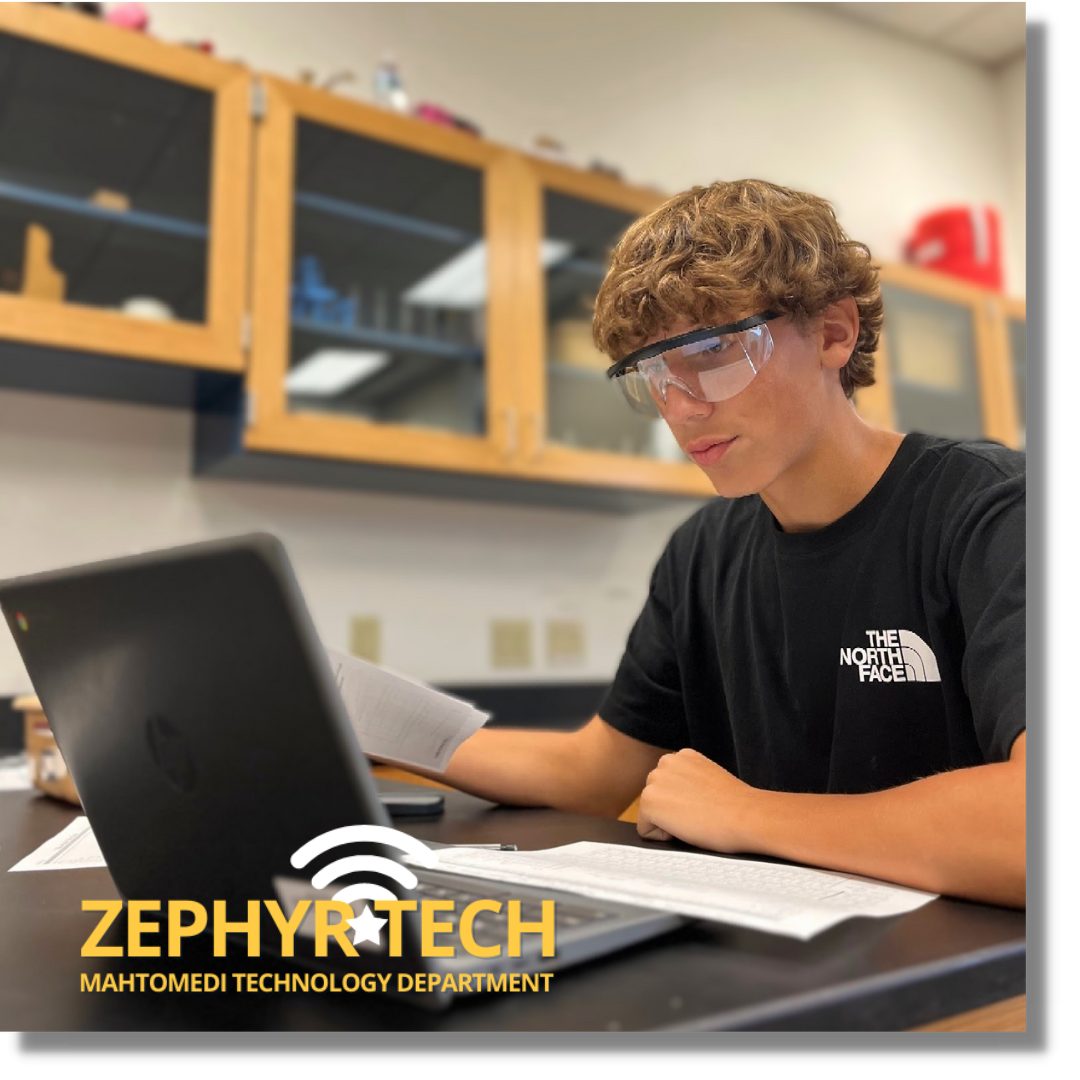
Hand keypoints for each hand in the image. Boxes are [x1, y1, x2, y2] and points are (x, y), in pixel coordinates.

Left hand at [637, 749, 758, 851]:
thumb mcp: (710, 780)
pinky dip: (662, 836)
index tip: (704, 805)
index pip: (670, 788)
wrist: (746, 816)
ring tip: (695, 818)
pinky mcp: (649, 801)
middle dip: (673, 810)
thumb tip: (681, 799)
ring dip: (668, 822)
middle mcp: (666, 762)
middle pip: (658, 799)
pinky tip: (686, 827)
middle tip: (700, 813)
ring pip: (651, 814)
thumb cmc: (737, 807)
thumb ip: (691, 782)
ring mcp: (655, 780)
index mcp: (683, 756)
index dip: (686, 803)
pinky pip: (646, 830)